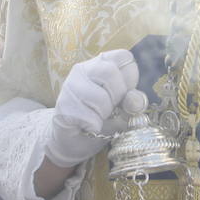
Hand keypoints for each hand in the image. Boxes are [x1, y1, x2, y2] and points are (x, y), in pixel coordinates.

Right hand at [45, 49, 142, 166]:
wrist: (72, 142)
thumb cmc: (100, 120)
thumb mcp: (123, 110)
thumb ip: (132, 102)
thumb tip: (136, 100)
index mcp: (100, 64)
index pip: (124, 57)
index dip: (130, 79)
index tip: (122, 94)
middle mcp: (83, 69)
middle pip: (110, 71)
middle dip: (117, 95)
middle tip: (111, 109)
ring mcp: (70, 86)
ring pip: (99, 95)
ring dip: (104, 113)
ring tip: (98, 118)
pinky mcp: (63, 105)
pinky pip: (88, 115)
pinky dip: (94, 125)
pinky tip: (88, 126)